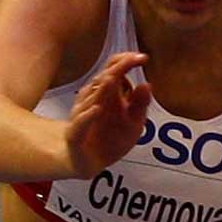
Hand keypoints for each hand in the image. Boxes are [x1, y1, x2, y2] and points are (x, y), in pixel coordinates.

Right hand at [63, 51, 150, 177]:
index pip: (114, 70)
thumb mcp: (133, 122)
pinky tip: (97, 109)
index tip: (143, 58)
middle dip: (117, 69)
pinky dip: (88, 116)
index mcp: (107, 94)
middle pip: (103, 79)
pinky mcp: (75, 134)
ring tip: (113, 78)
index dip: (126, 61)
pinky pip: (80, 123)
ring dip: (102, 88)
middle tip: (134, 60)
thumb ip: (140, 104)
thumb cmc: (109, 139)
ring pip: (90, 98)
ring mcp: (82, 116)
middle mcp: (93, 100)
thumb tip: (146, 85)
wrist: (87, 163)